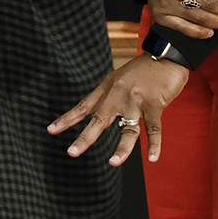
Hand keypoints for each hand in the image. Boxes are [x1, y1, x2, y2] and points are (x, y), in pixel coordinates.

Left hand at [48, 57, 189, 166]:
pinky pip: (154, 129)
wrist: (166, 56)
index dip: (67, 119)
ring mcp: (136, 101)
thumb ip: (107, 96)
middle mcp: (118, 96)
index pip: (83, 107)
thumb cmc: (143, 70)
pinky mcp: (154, 105)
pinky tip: (152, 158)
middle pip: (99, 120)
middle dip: (85, 138)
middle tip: (72, 152)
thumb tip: (93, 113)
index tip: (51, 130)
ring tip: (113, 163)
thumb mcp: (118, 79)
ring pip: (128, 130)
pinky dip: (154, 145)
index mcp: (107, 90)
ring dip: (122, 148)